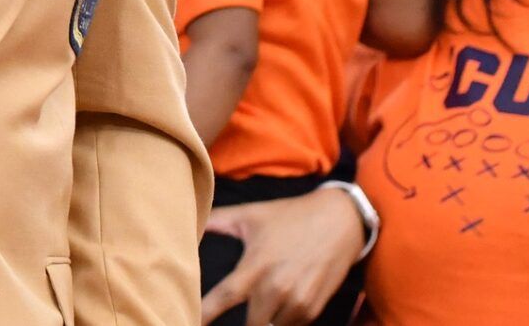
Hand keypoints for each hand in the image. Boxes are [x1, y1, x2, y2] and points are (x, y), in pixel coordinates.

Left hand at [199, 188, 364, 325]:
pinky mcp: (313, 308)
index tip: (191, 321)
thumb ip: (216, 221)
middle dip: (240, 322)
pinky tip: (282, 302)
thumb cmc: (290, 216)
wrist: (339, 221)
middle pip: (250, 323)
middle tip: (237, 311)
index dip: (205, 314)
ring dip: (264, 320)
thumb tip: (189, 222)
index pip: (224, 297)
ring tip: (264, 301)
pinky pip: (291, 325)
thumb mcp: (251, 214)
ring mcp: (297, 300)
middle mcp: (276, 287)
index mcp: (255, 265)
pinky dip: (284, 319)